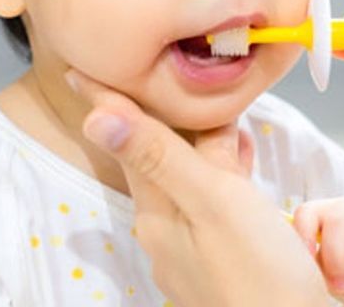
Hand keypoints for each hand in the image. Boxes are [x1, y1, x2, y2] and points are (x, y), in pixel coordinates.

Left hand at [65, 69, 330, 306]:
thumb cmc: (263, 275)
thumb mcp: (213, 203)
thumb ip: (160, 158)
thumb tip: (96, 118)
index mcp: (158, 214)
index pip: (127, 142)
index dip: (108, 102)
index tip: (80, 69)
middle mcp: (165, 234)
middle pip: (160, 161)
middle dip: (169, 122)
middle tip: (175, 82)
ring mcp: (192, 253)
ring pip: (189, 184)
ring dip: (203, 150)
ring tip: (227, 121)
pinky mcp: (219, 263)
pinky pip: (211, 208)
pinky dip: (223, 179)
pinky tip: (242, 168)